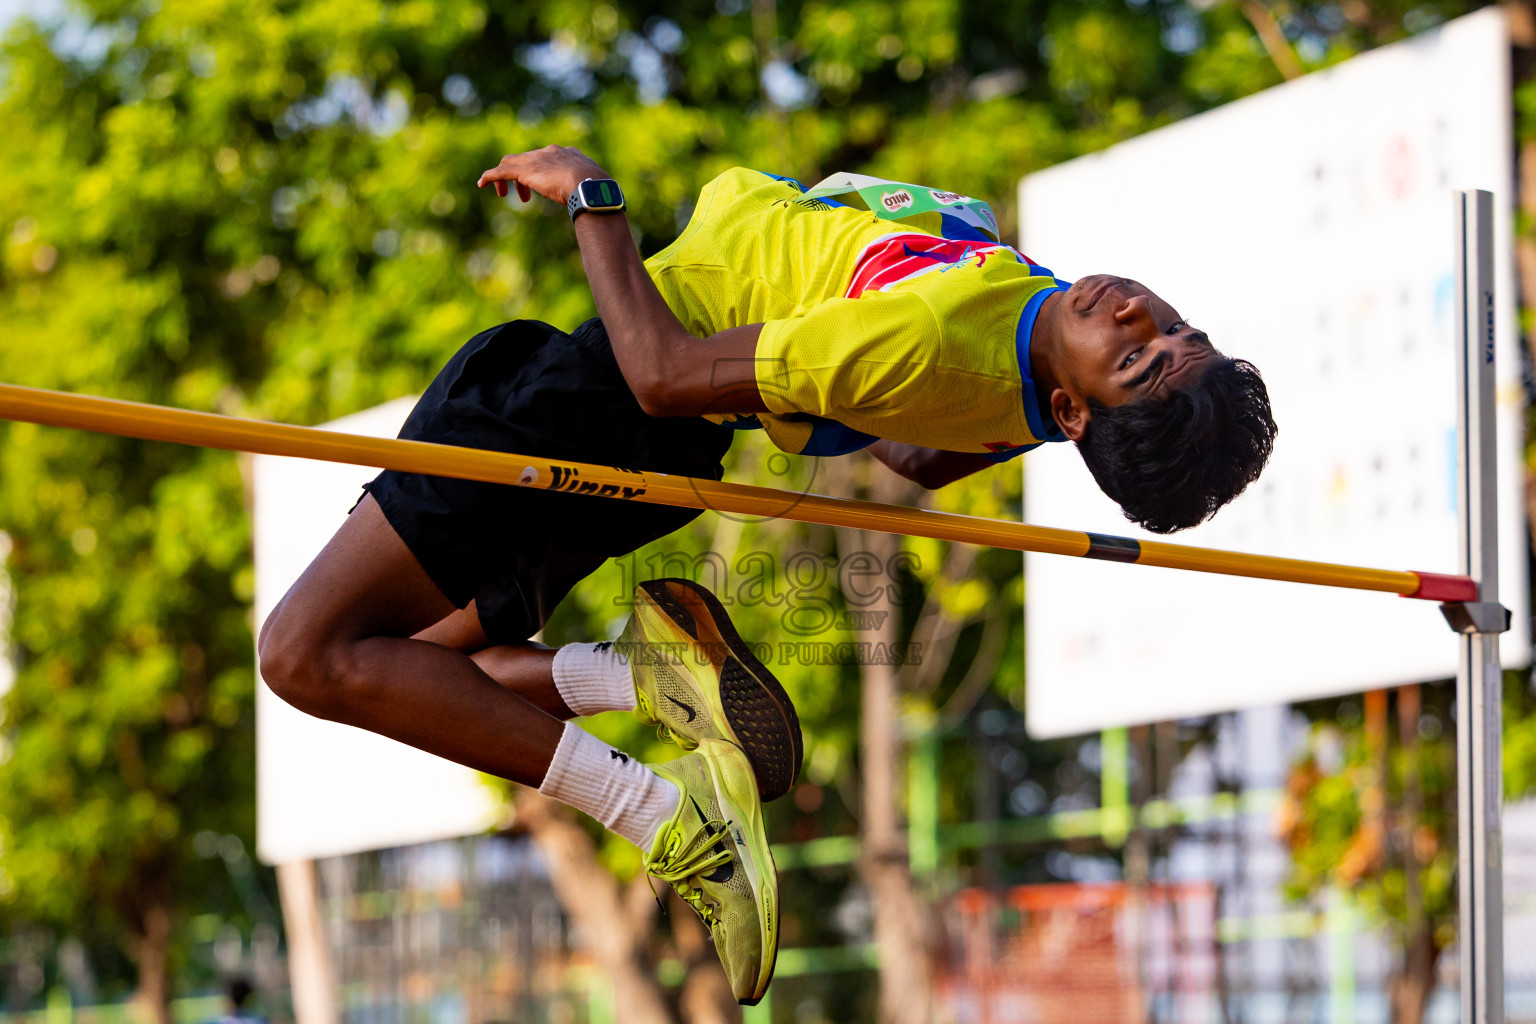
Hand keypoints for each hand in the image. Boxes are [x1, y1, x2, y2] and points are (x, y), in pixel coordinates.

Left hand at [476, 145, 609, 204]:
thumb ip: (591, 191)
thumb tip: (602, 204)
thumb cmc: (598, 191)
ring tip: (503, 194)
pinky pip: (500, 171)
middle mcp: (549, 152)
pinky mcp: (524, 170)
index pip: (547, 158)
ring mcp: (536, 159)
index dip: (541, 171)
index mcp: (567, 154)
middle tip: (525, 196)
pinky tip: (481, 184)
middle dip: (523, 175)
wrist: (589, 185)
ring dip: (505, 178)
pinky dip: (490, 177)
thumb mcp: (595, 189)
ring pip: (511, 163)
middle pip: (527, 159)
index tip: (543, 185)